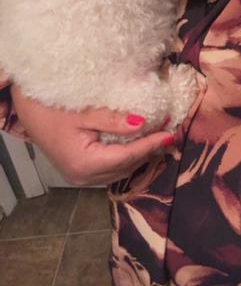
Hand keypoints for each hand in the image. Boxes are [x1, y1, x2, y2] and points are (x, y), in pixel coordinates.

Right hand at [11, 84, 173, 184]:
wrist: (26, 111)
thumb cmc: (51, 108)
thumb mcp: (83, 111)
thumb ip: (113, 120)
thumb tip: (142, 123)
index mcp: (84, 164)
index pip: (127, 157)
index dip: (150, 145)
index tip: (170, 133)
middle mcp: (84, 177)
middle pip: (125, 167)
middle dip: (148, 151)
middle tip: (170, 135)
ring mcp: (81, 177)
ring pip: (119, 170)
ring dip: (139, 156)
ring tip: (159, 140)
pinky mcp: (80, 171)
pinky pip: (110, 168)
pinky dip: (126, 158)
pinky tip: (137, 145)